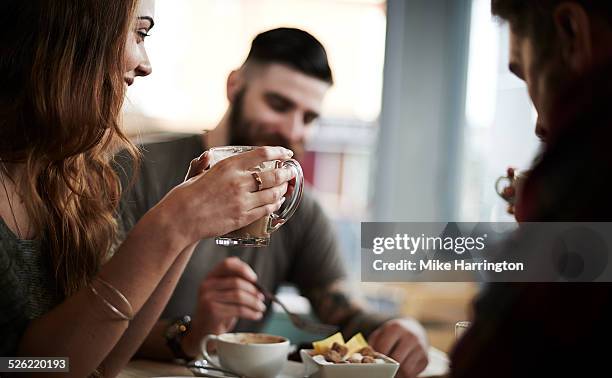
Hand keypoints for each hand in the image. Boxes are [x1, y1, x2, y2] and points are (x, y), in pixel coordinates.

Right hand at [154, 146, 295, 247]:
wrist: (179, 220)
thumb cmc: (184, 196)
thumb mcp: (196, 174)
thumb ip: (205, 165)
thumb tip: (207, 156)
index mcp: (228, 165)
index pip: (262, 154)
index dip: (279, 152)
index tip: (287, 152)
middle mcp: (238, 181)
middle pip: (273, 175)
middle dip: (286, 173)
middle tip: (291, 172)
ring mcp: (242, 200)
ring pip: (273, 194)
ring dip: (283, 190)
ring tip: (286, 188)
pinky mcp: (242, 217)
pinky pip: (265, 210)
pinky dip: (274, 205)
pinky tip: (277, 202)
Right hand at [181, 257, 265, 355]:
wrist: (203, 333)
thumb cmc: (218, 313)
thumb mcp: (224, 296)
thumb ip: (235, 285)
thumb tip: (257, 283)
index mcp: (210, 277)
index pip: (227, 264)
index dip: (243, 269)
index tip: (255, 278)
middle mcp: (206, 285)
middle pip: (236, 282)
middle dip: (253, 290)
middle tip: (262, 298)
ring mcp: (208, 298)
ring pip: (239, 296)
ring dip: (254, 302)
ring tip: (261, 308)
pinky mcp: (212, 311)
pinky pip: (238, 309)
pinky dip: (251, 312)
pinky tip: (257, 315)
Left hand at [368, 318, 428, 377]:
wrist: (414, 330)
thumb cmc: (393, 334)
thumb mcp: (381, 333)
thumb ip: (373, 343)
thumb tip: (367, 357)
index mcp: (396, 327)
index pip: (383, 348)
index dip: (377, 357)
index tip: (375, 360)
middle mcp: (411, 336)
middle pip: (395, 360)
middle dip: (388, 366)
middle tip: (383, 367)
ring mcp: (420, 348)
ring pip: (405, 368)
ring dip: (397, 371)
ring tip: (392, 368)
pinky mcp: (426, 359)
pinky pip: (413, 373)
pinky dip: (405, 374)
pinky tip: (401, 368)